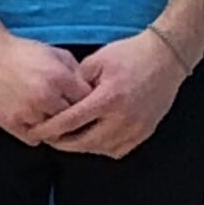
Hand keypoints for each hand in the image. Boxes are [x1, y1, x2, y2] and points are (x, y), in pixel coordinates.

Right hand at [0, 29, 87, 139]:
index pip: (87, 102)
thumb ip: (75, 71)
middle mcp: (46, 97)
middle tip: (71, 117)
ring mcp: (28, 112)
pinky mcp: (12, 123)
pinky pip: (34, 139)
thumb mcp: (53, 53)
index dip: (88, 103)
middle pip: (72, 120)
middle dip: (73, 118)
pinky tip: (36, 123)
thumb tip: (91, 88)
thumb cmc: (20, 52)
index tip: (86, 104)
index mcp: (59, 78)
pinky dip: (37, 134)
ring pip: (54, 133)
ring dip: (55, 129)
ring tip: (52, 120)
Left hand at [33, 30, 187, 159]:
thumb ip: (76, 82)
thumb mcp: (97, 60)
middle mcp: (123, 118)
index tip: (36, 132)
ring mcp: (136, 128)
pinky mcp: (145, 132)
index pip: (71, 122)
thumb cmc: (131, 54)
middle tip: (49, 138)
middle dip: (63, 143)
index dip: (50, 130)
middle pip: (84, 142)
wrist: (167, 57)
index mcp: (108, 98)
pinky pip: (118, 150)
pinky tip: (94, 138)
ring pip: (101, 149)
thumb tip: (60, 100)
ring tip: (70, 138)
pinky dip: (102, 147)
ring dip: (82, 146)